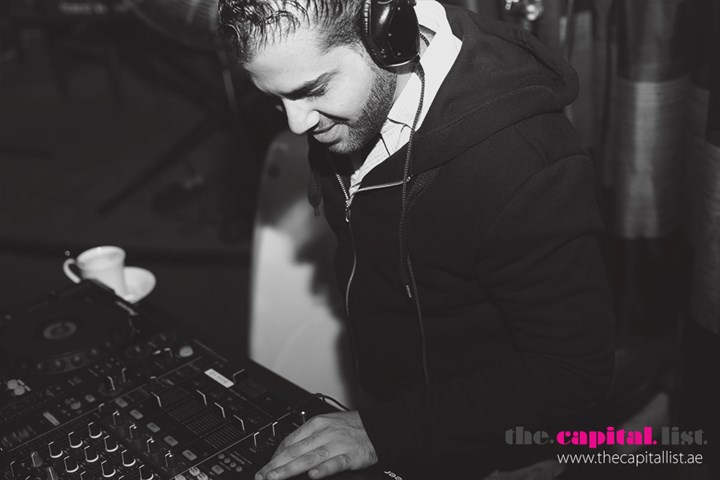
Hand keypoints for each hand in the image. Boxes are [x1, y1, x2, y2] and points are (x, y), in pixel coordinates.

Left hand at [254, 411, 376, 479]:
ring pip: (309, 457)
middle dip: (276, 465)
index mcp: (315, 424)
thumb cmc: (350, 428)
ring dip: (290, 469)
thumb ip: (308, 439)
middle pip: (295, 450)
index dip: (274, 456)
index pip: (289, 441)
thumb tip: (288, 453)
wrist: (376, 427)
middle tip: (263, 476)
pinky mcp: (349, 455)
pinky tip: (313, 475)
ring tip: (276, 477)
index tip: (265, 468)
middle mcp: (323, 433)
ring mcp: (336, 444)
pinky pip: (334, 463)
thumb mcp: (325, 425)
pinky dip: (323, 469)